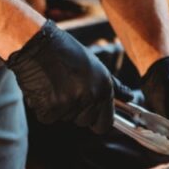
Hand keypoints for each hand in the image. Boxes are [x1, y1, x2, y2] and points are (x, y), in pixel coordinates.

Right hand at [7, 20, 132, 131]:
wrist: (38, 43)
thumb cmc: (66, 52)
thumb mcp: (96, 65)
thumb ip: (114, 85)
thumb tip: (131, 97)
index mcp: (104, 88)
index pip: (105, 124)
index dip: (96, 121)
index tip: (90, 116)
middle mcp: (91, 97)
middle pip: (83, 122)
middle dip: (75, 111)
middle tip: (66, 88)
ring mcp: (71, 104)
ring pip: (64, 118)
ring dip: (58, 107)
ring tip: (54, 83)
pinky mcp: (51, 108)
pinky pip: (47, 117)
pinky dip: (43, 107)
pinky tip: (43, 88)